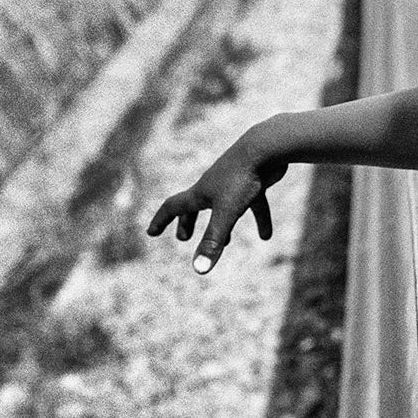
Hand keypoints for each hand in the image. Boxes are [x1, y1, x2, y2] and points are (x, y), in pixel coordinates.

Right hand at [146, 131, 288, 272]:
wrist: (266, 147)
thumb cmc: (242, 178)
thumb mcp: (227, 213)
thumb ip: (213, 241)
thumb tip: (199, 270)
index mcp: (200, 193)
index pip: (173, 207)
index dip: (161, 221)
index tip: (151, 232)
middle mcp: (214, 186)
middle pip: (195, 205)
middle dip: (187, 222)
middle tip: (184, 237)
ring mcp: (233, 182)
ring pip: (224, 206)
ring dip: (221, 225)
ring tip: (225, 242)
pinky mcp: (254, 181)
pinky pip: (254, 204)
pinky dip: (259, 220)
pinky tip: (266, 236)